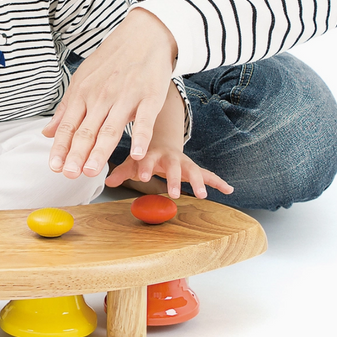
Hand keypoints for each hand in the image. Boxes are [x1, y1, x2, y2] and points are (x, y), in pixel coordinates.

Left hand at [43, 7, 177, 178]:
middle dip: (76, 154)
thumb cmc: (112, 60)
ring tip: (90, 171)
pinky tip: (135, 154)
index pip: (69, 125)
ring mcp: (126, 97)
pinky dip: (139, 136)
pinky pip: (144, 120)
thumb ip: (67, 108)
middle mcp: (101, 96)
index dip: (61, 147)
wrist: (143, 35)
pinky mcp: (149, 96)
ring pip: (111, 128)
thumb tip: (47, 133)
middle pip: (87, 130)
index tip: (54, 167)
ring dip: (100, 151)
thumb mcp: (83, 79)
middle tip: (69, 175)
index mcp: (84, 93)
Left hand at [104, 79, 231, 198]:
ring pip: (193, 171)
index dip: (143, 166)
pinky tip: (229, 190)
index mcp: (152, 153)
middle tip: (173, 194)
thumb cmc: (145, 153)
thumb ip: (121, 171)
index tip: (141, 177)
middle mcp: (169, 156)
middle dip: (173, 179)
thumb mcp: (132, 160)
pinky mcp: (193, 168)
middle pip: (173, 167)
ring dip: (198, 183)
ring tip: (202, 195)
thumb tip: (106, 181)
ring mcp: (183, 162)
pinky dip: (219, 182)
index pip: (146, 159)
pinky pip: (208, 175)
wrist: (162, 141)